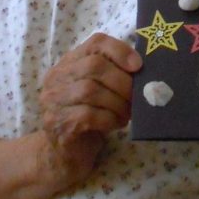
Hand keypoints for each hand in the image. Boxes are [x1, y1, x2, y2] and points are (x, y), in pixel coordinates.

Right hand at [39, 33, 141, 184]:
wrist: (64, 156)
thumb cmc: (88, 119)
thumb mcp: (100, 91)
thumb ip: (113, 75)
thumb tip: (145, 70)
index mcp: (69, 62)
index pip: (95, 42)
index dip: (120, 51)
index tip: (138, 66)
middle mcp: (57, 77)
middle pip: (94, 66)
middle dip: (122, 81)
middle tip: (136, 96)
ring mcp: (54, 100)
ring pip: (90, 90)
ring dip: (117, 102)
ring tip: (128, 112)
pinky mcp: (58, 124)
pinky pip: (88, 115)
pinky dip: (109, 119)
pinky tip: (117, 124)